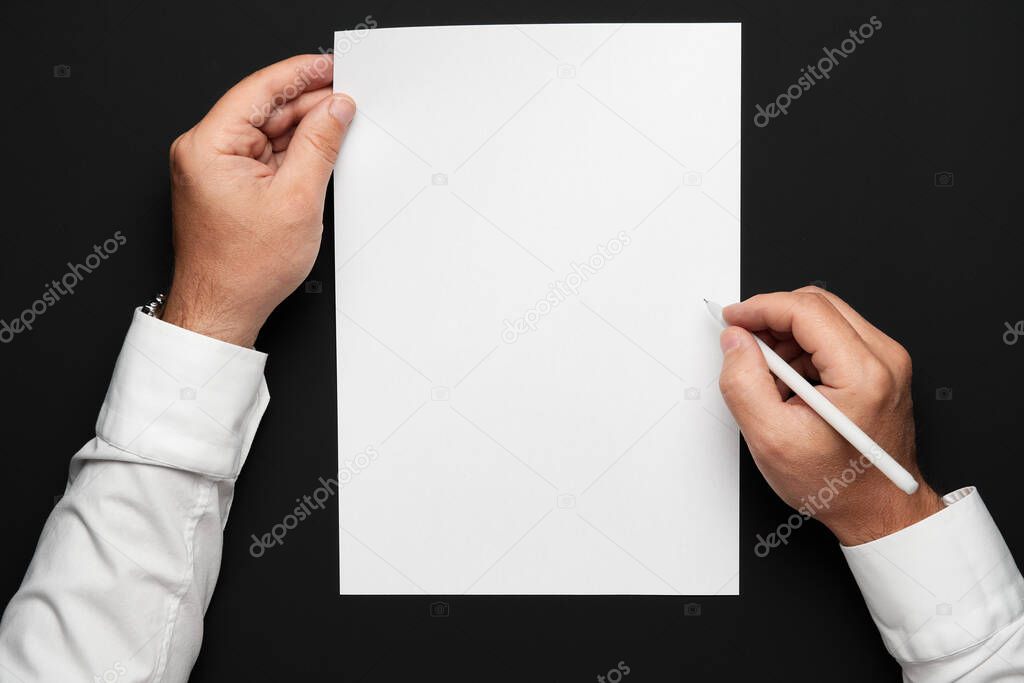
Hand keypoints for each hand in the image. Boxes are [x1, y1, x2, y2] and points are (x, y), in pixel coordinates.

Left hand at [162, 54, 355, 346]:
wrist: (223, 310)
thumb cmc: (244, 270)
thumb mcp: (297, 200)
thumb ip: (320, 145)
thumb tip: (336, 109)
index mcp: (209, 146)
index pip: (259, 91)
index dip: (299, 74)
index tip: (328, 66)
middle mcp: (203, 151)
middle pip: (263, 110)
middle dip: (307, 104)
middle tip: (347, 98)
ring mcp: (213, 168)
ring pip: (267, 133)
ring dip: (303, 130)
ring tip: (340, 126)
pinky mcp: (225, 184)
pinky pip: (264, 155)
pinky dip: (292, 153)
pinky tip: (320, 150)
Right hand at [718, 287, 944, 544]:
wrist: (878, 511)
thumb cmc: (837, 485)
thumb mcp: (771, 439)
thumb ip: (743, 382)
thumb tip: (735, 341)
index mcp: (863, 374)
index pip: (805, 310)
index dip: (760, 308)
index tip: (732, 319)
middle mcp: (884, 360)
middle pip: (817, 305)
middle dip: (772, 318)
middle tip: (743, 344)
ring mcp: (888, 361)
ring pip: (826, 318)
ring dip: (787, 336)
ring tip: (770, 378)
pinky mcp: (883, 367)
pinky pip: (836, 336)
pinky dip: (805, 349)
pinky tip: (791, 383)